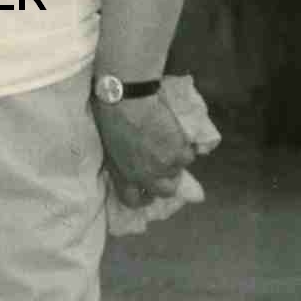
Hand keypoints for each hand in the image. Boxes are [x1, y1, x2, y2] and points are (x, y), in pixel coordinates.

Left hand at [93, 90, 194, 205]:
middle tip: (167, 170)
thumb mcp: (111, 149)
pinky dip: (185, 148)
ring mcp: (164, 166)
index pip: (133, 200)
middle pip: (165, 192)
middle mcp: (145, 176)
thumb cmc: (112, 118)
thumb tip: (133, 167)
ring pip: (178, 172)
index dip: (142, 198)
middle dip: (167, 183)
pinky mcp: (178, 152)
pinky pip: (188, 157)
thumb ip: (123, 164)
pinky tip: (177, 137)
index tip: (147, 193)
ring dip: (176, 162)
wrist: (128, 100)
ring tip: (169, 146)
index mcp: (124, 176)